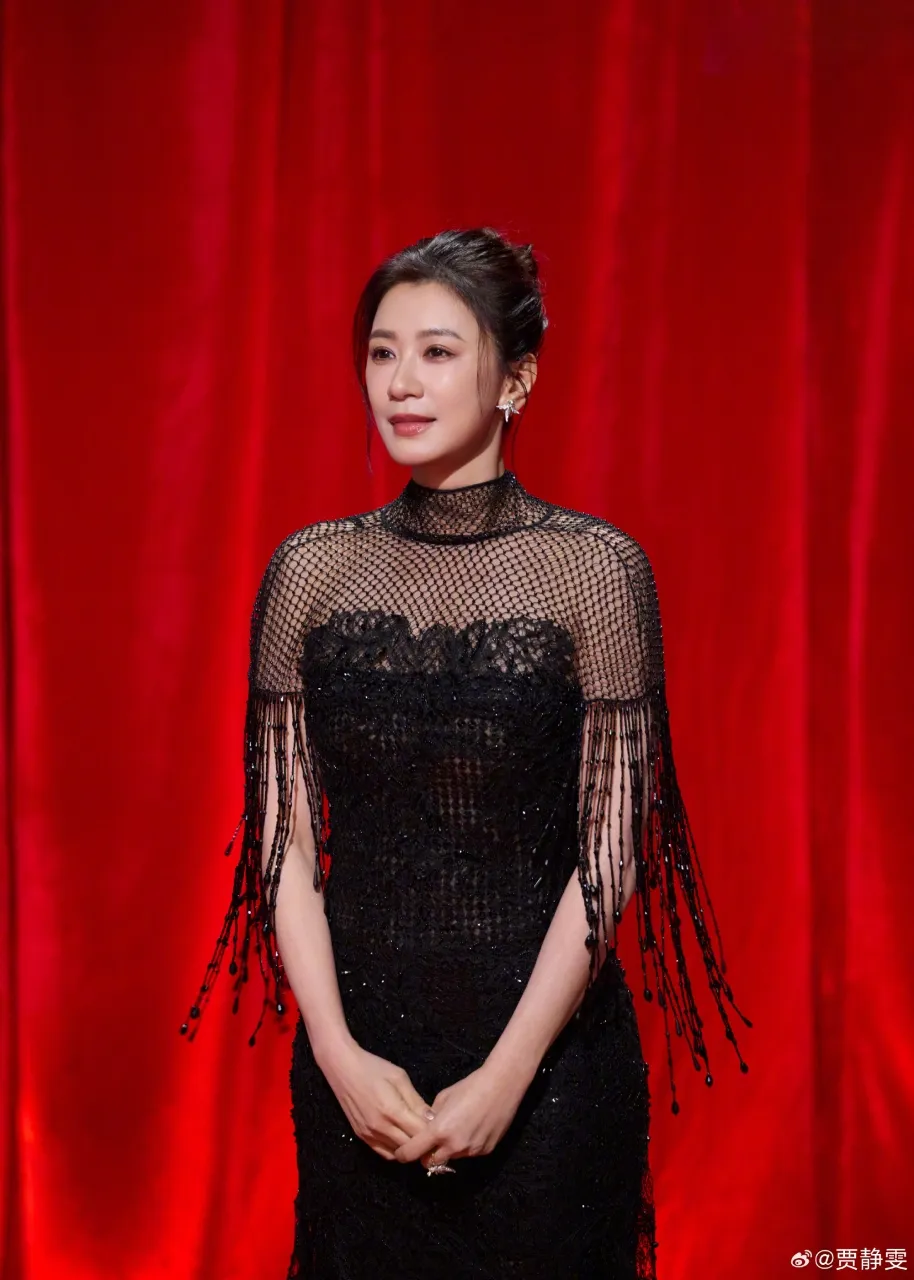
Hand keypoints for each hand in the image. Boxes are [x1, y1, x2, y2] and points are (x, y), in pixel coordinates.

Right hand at [320, 1040, 434, 1161]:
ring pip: (398, 1154)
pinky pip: (384, 1153)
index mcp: (392, 1111)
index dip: (433, 1132)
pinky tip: (402, 1140)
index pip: (420, 1133)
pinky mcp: (361, 1137)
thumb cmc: (373, 1068)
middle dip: (424, 1143)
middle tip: (432, 1134)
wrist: (342, 1067)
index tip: (441, 1126)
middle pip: (410, 1147)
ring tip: (418, 1137)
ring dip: (410, 1148)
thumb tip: (433, 1118)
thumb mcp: (400, 1078)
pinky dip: (396, 1150)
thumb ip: (416, 1101)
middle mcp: (380, 1127)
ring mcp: (369, 1134)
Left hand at [392, 1059, 530, 1168]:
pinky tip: (472, 1128)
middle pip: (431, 1163)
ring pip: (451, 1158)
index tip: (401, 1153)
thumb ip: (432, 1116)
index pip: (413, 1153)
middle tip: (429, 1143)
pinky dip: (465, 1146)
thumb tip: (427, 1126)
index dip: (404, 1154)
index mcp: (439, 1131)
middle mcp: (454, 1146)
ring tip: (456, 1129)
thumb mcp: (443, 1098)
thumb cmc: (470, 1086)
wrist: (502, 1085)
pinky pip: (469, 1153)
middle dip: (427, 1155)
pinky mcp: (485, 1151)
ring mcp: (471, 1151)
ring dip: (448, 1150)